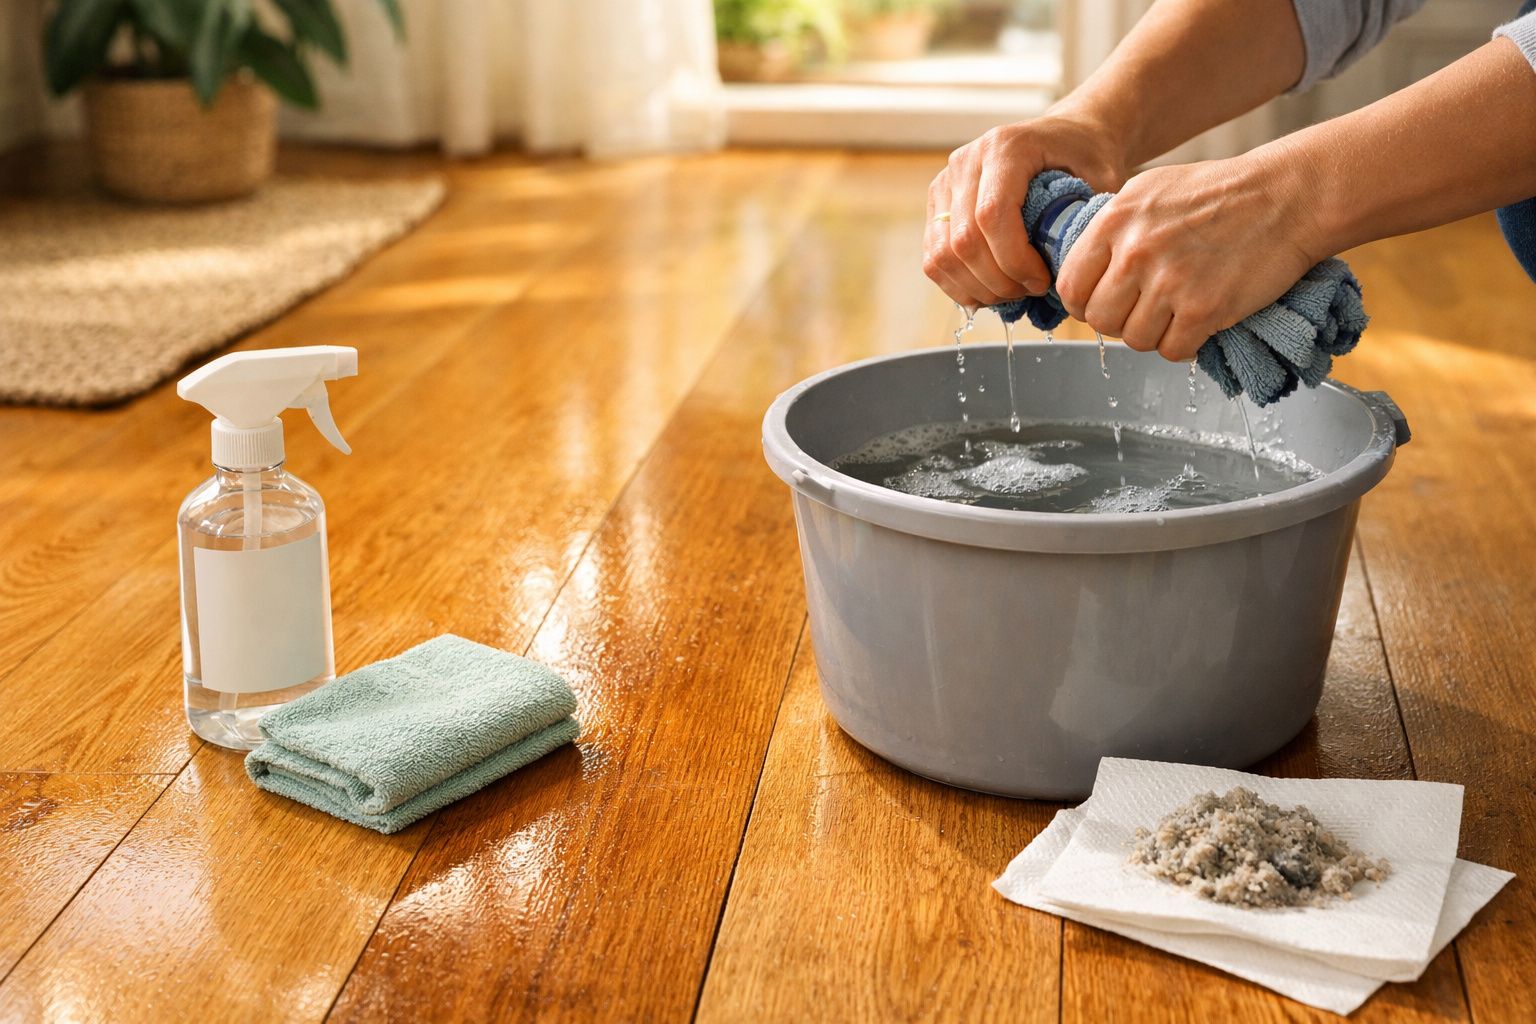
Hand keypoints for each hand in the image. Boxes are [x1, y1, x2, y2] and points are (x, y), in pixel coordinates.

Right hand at [923, 113, 1128, 308]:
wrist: (1063, 136)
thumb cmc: (1084, 157)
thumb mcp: (1102, 177)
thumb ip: (1087, 217)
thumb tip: (1071, 268)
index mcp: (1005, 147)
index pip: (991, 215)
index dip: (1014, 260)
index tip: (1042, 281)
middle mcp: (966, 161)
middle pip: (963, 240)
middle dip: (998, 281)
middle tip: (1030, 292)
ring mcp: (945, 184)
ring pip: (942, 255)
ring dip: (976, 288)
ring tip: (1011, 294)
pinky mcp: (938, 206)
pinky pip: (934, 258)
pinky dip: (959, 285)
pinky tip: (990, 292)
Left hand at [1055, 148, 1325, 361]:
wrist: (1287, 196)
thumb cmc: (1221, 193)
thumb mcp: (1151, 191)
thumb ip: (1114, 229)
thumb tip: (1086, 269)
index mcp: (1116, 220)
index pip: (1071, 285)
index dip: (1084, 302)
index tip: (1102, 302)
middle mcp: (1136, 252)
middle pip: (1100, 320)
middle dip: (1119, 321)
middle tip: (1144, 310)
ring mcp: (1169, 282)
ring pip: (1134, 340)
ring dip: (1154, 334)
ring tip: (1176, 311)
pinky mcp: (1203, 309)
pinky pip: (1171, 351)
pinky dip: (1184, 344)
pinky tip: (1198, 321)